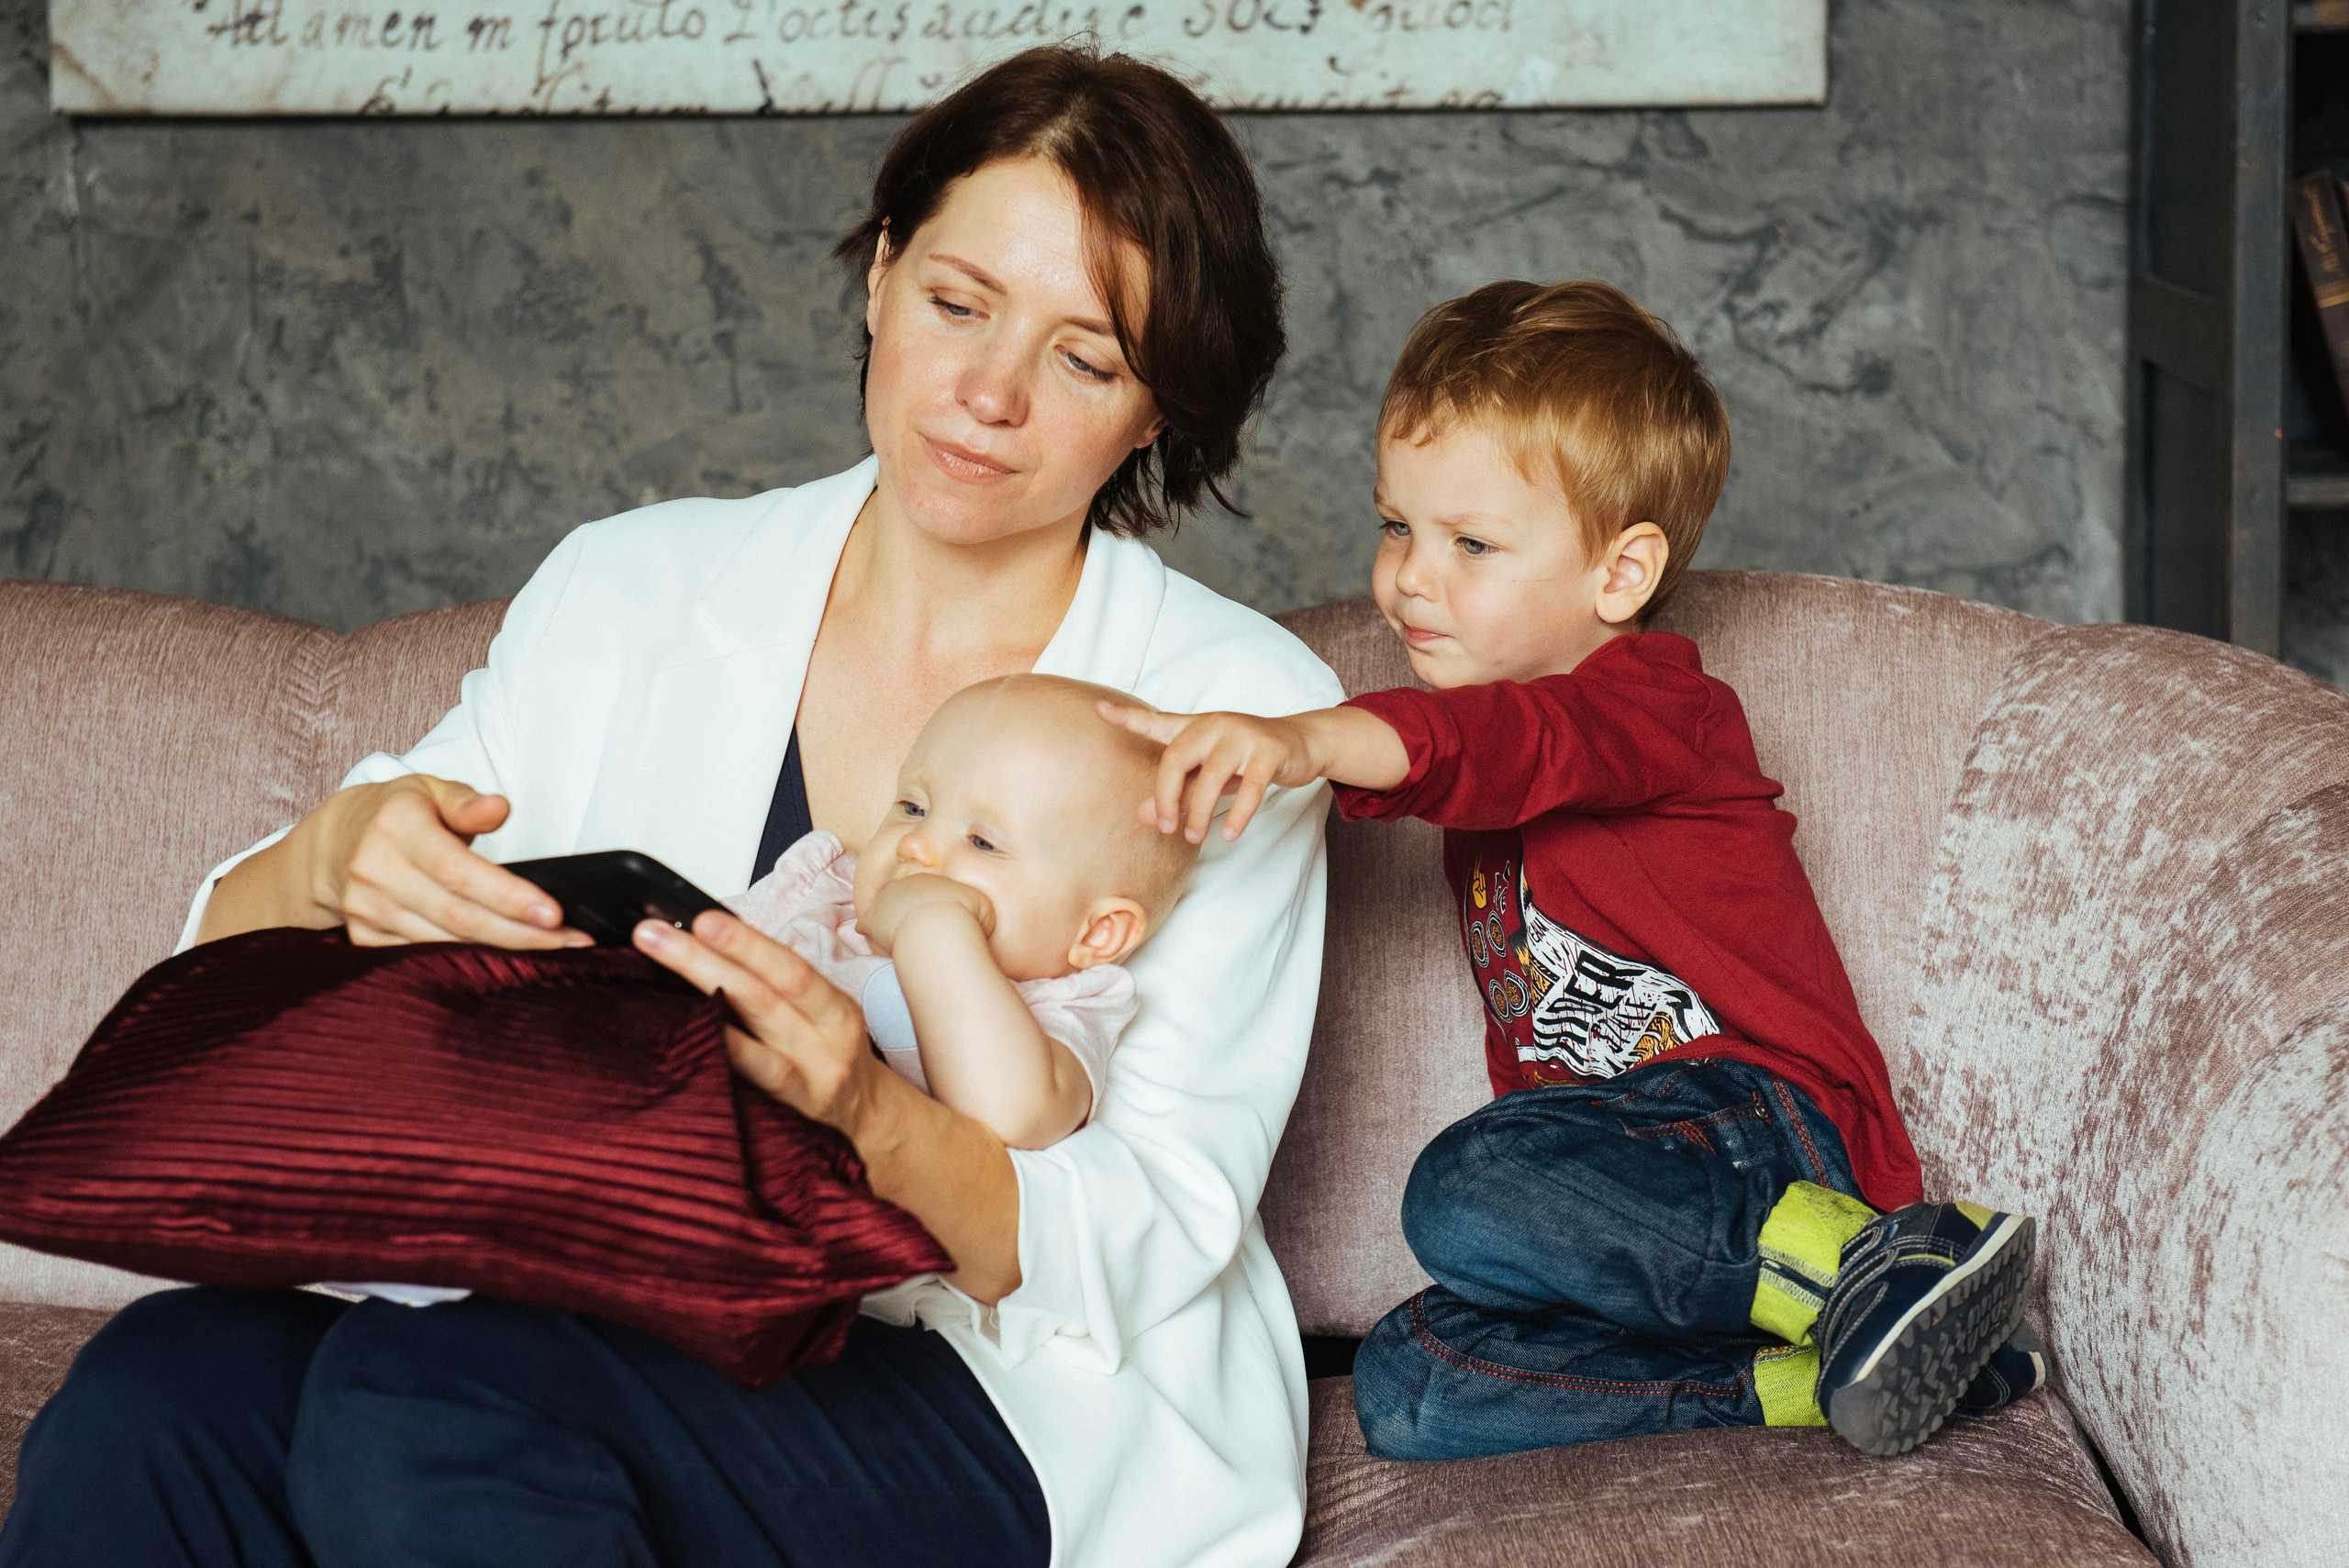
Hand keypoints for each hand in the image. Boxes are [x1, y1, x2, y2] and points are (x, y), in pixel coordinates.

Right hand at [305, 775, 587, 948]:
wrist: (336, 843)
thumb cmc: (398, 814)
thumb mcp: (432, 790)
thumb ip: (468, 801)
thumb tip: (499, 808)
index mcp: (397, 827)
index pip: (460, 871)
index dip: (508, 896)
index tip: (553, 914)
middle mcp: (375, 870)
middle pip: (459, 916)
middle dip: (520, 934)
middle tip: (571, 942)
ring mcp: (366, 909)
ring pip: (445, 943)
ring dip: (503, 952)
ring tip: (554, 952)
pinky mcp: (365, 937)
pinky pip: (424, 957)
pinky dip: (467, 962)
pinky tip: (506, 961)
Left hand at [634, 909, 881, 1136]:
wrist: (867, 1121)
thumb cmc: (832, 1058)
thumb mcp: (823, 1015)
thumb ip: (777, 986)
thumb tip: (709, 941)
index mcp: (834, 1010)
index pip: (789, 969)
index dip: (746, 944)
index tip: (702, 919)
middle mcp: (826, 1045)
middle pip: (764, 1001)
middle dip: (704, 963)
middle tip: (654, 936)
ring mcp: (809, 1086)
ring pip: (754, 1051)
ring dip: (703, 1015)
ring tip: (656, 986)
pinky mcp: (793, 1123)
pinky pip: (753, 1093)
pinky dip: (720, 1068)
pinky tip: (680, 1053)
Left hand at [859, 873, 995, 955]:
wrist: (939, 928)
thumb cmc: (963, 915)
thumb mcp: (980, 904)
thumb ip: (972, 904)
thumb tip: (974, 913)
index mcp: (928, 880)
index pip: (922, 888)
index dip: (926, 901)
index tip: (931, 914)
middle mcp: (904, 885)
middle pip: (900, 893)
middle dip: (905, 906)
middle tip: (913, 923)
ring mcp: (885, 900)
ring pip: (881, 905)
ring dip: (886, 917)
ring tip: (893, 931)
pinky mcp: (872, 919)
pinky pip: (865, 923)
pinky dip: (869, 930)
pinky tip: (870, 938)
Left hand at [1097, 702, 1320, 843]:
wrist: (1301, 742)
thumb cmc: (1246, 758)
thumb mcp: (1209, 773)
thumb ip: (1177, 791)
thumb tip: (1144, 816)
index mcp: (1196, 727)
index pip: (1155, 721)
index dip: (1126, 717)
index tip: (1098, 709)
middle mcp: (1215, 725)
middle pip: (1176, 759)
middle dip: (1167, 797)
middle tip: (1166, 827)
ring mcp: (1243, 736)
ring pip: (1211, 778)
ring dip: (1199, 813)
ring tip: (1193, 838)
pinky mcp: (1269, 752)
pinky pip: (1250, 788)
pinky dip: (1238, 815)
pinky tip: (1228, 835)